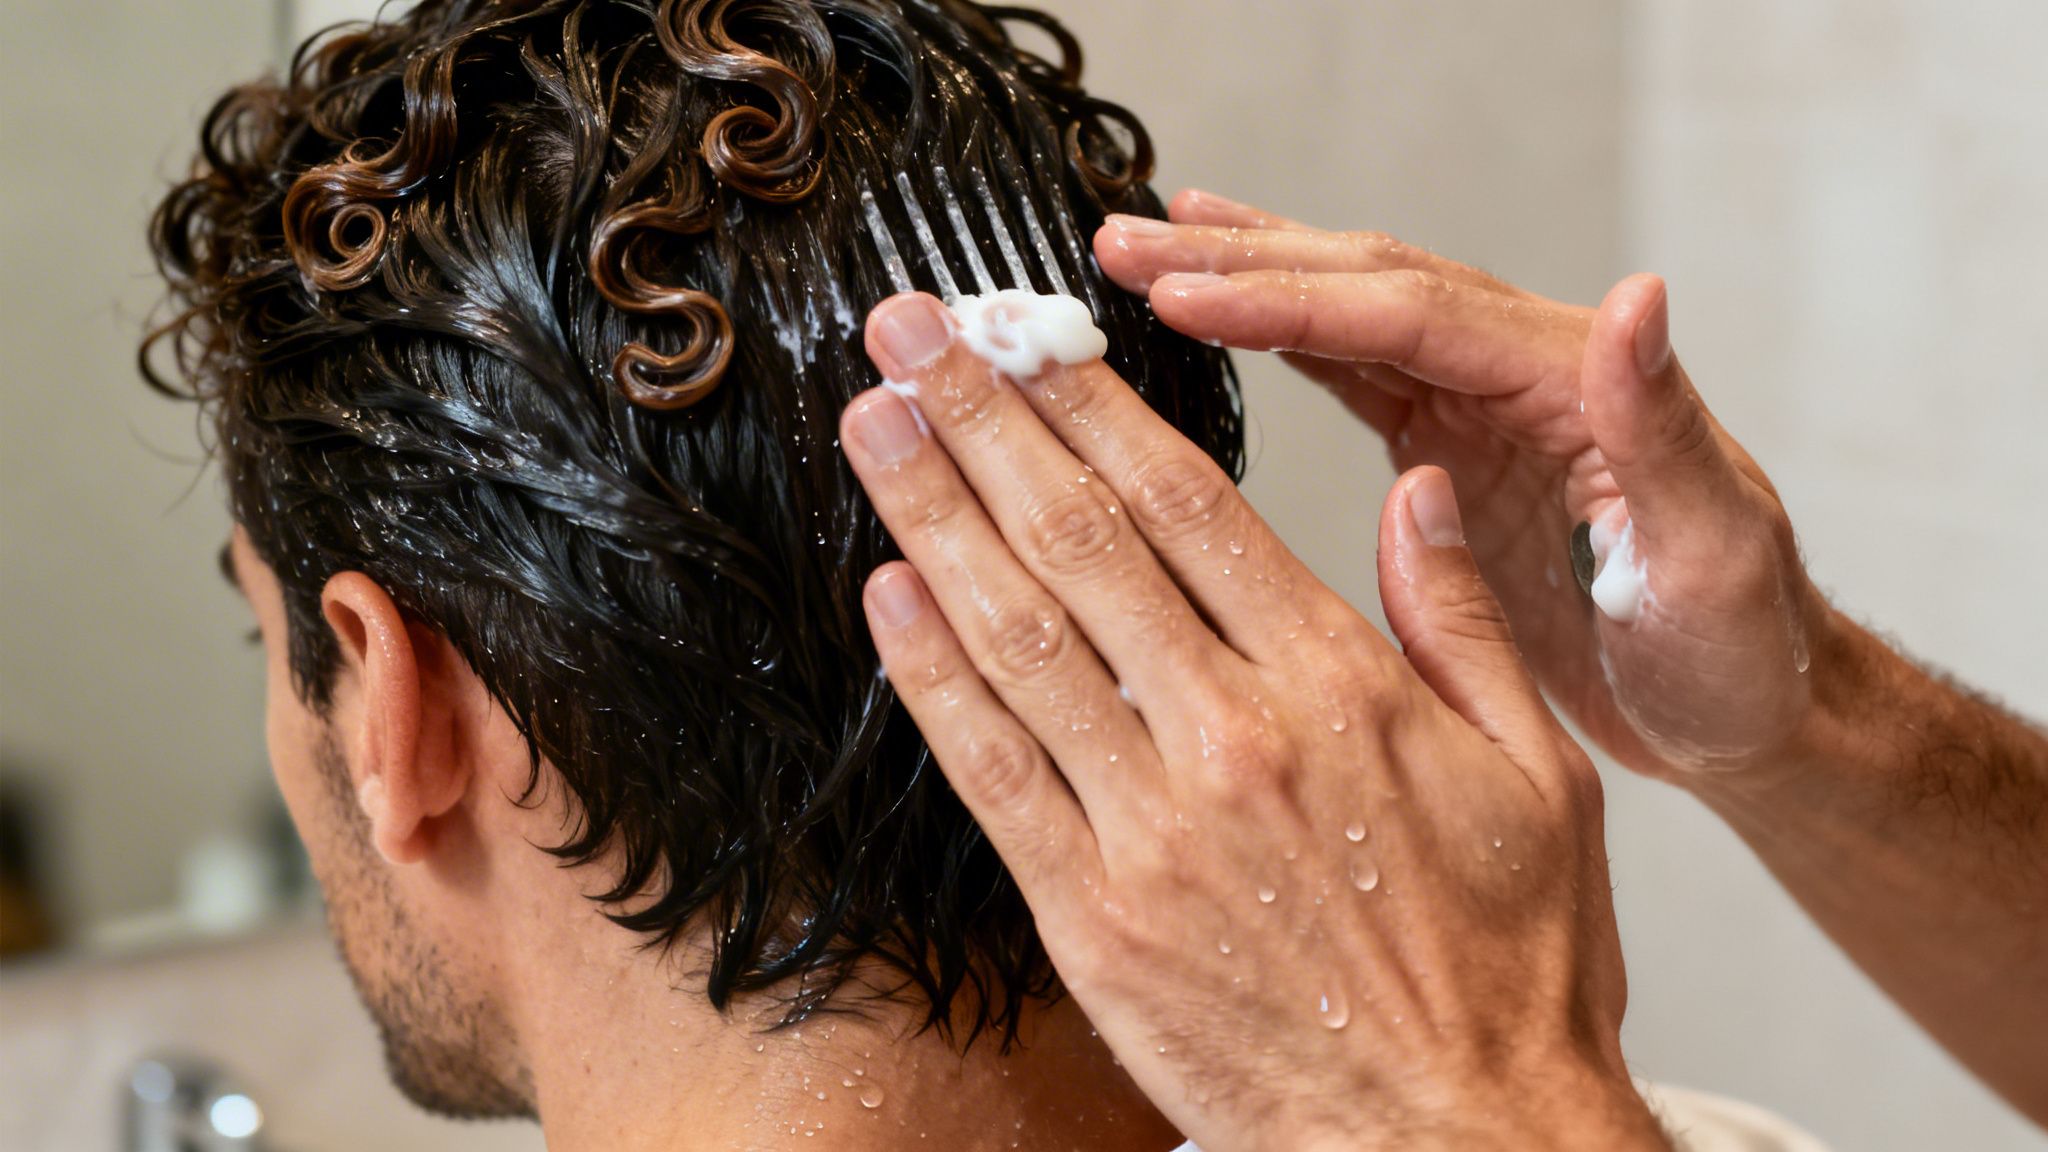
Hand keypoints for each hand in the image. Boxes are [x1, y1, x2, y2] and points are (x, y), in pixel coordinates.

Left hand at [840, 293, 1669, 1151]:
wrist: (1456, 1145)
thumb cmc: (1510, 968)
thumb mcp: (1540, 778)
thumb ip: (1460, 625)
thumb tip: (1415, 497)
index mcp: (1339, 688)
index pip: (1189, 504)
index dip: (1092, 405)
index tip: (1028, 335)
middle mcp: (1231, 740)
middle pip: (1080, 542)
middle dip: (984, 421)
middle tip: (911, 330)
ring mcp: (1149, 830)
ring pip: (1017, 636)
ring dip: (932, 516)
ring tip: (875, 420)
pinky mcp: (1091, 919)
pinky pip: (989, 773)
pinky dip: (931, 677)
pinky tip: (887, 592)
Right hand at [1094, 193, 1830, 780]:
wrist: (1747, 709)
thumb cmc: (1740, 652)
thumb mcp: (1716, 552)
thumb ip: (1662, 429)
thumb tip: (1639, 299)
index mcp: (1573, 382)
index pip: (1410, 315)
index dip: (1290, 298)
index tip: (1183, 293)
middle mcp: (1525, 371)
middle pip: (1364, 285)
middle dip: (1240, 261)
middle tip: (1124, 245)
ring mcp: (1485, 406)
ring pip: (1347, 316)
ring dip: (1246, 280)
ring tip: (1143, 253)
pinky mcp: (1456, 451)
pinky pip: (1351, 374)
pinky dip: (1277, 340)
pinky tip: (1214, 320)